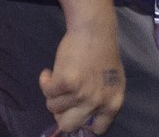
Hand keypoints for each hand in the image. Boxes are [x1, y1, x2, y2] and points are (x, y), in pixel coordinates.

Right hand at [38, 14, 125, 134]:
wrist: (94, 31)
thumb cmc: (103, 53)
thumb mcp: (113, 82)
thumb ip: (104, 99)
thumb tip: (88, 115)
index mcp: (112, 105)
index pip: (97, 129)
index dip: (83, 122)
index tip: (75, 113)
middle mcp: (97, 103)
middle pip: (69, 125)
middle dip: (60, 114)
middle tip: (60, 100)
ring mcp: (81, 94)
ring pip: (53, 107)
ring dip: (51, 95)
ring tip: (55, 80)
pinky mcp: (65, 82)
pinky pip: (47, 91)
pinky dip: (44, 81)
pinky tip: (49, 72)